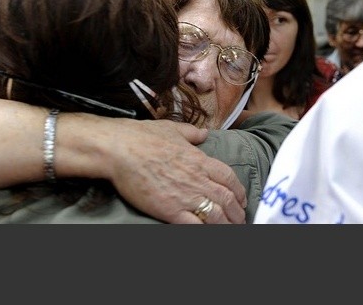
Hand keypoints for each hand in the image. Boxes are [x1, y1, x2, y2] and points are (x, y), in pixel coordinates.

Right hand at [97, 119, 247, 223]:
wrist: (121, 149)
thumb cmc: (143, 137)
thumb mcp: (172, 129)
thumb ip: (191, 133)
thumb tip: (204, 133)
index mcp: (200, 160)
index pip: (229, 178)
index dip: (239, 191)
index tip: (241, 200)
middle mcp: (198, 179)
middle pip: (227, 199)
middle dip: (237, 212)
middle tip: (240, 220)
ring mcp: (186, 196)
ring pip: (216, 215)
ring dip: (226, 225)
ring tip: (231, 230)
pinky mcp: (171, 210)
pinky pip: (195, 226)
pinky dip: (205, 231)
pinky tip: (208, 234)